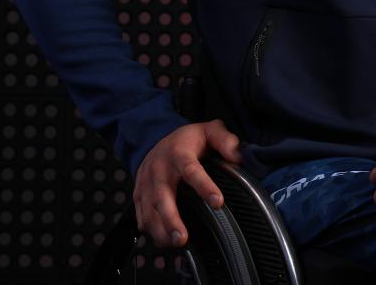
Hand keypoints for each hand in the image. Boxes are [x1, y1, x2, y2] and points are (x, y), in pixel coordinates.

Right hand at [132, 118, 243, 248]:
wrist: (154, 138)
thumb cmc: (186, 140)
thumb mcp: (209, 130)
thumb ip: (225, 140)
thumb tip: (237, 157)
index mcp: (178, 153)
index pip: (191, 170)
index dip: (204, 186)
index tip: (217, 202)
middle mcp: (159, 169)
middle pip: (162, 196)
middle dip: (171, 219)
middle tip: (182, 238)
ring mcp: (145, 183)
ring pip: (149, 210)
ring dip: (160, 230)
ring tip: (175, 245)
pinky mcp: (138, 195)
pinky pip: (141, 217)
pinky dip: (151, 232)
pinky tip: (164, 242)